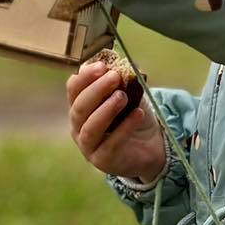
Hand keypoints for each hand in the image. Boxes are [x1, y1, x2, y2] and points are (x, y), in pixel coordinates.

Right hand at [66, 59, 167, 180]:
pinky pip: (110, 144)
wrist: (150, 146)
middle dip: (96, 90)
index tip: (102, 66)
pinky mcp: (103, 160)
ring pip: (90, 127)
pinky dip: (124, 128)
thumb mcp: (130, 95)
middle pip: (79, 107)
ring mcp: (88, 146)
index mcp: (80, 106)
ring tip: (123, 97)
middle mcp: (78, 126)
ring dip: (106, 109)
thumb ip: (123, 81)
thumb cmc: (133, 118)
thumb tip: (120, 64)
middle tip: (115, 77)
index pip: (73, 89)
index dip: (85, 76)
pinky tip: (138, 114)